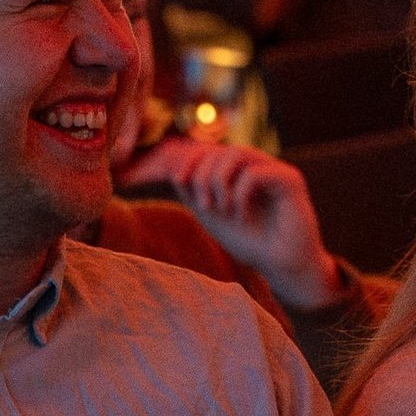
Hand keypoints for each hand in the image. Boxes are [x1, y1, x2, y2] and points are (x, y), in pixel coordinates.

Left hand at [126, 140, 344, 309]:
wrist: (283, 265)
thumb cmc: (250, 240)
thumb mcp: (209, 211)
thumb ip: (190, 187)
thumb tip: (164, 165)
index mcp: (228, 167)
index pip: (192, 151)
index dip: (163, 161)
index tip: (126, 177)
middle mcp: (249, 160)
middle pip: (208, 150)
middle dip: (195, 175)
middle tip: (202, 205)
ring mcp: (270, 166)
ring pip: (230, 155)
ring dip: (216, 183)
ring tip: (220, 209)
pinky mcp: (289, 178)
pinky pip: (254, 172)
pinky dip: (241, 194)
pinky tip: (243, 215)